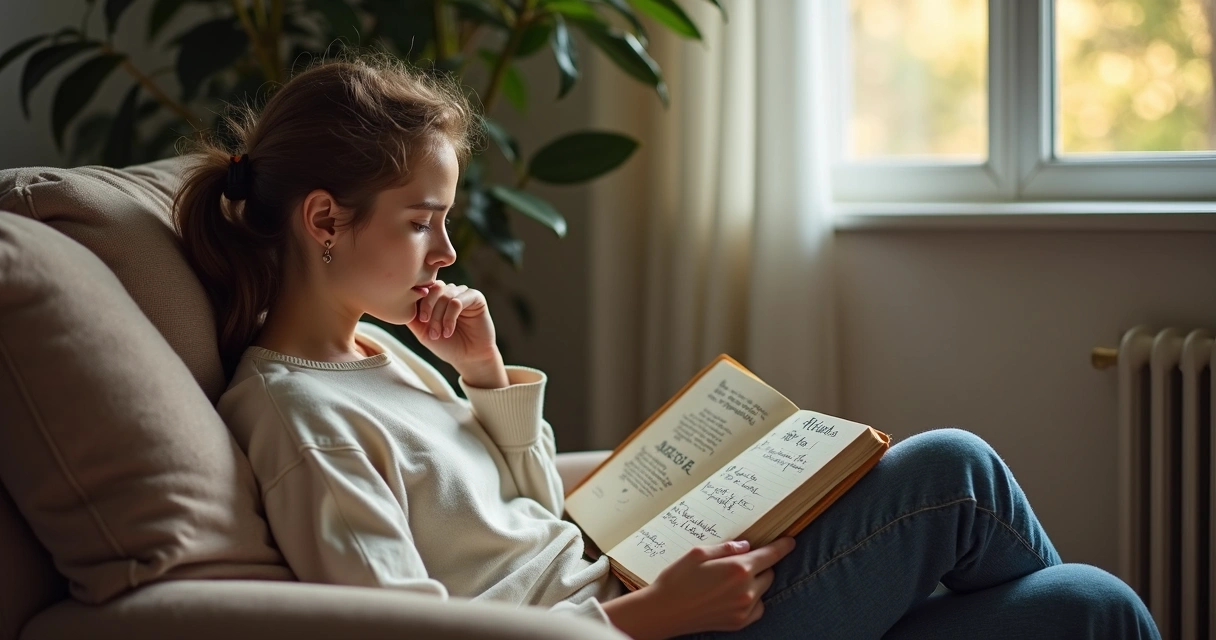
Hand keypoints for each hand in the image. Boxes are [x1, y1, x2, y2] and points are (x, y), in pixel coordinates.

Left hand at [405, 280, 498, 371]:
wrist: (468, 358)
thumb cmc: (446, 345)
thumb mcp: (423, 331)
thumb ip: (412, 317)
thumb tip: (398, 302)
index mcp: (437, 297)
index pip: (425, 288)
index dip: (419, 301)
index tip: (420, 320)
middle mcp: (450, 291)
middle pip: (434, 288)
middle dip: (428, 308)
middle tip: (428, 327)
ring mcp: (463, 293)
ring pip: (445, 295)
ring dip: (439, 316)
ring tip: (439, 334)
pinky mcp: (476, 298)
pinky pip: (458, 301)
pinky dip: (450, 317)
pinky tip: (449, 331)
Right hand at [602, 537, 796, 638]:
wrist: (664, 611)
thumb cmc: (677, 579)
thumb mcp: (698, 552)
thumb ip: (726, 547)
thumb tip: (746, 546)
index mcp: (737, 568)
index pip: (770, 555)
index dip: (783, 546)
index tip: (790, 542)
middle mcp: (746, 590)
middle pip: (768, 573)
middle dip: (760, 565)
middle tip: (740, 562)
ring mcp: (743, 609)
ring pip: (763, 590)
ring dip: (755, 582)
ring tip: (732, 580)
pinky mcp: (738, 622)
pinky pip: (758, 608)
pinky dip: (752, 600)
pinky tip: (735, 595)